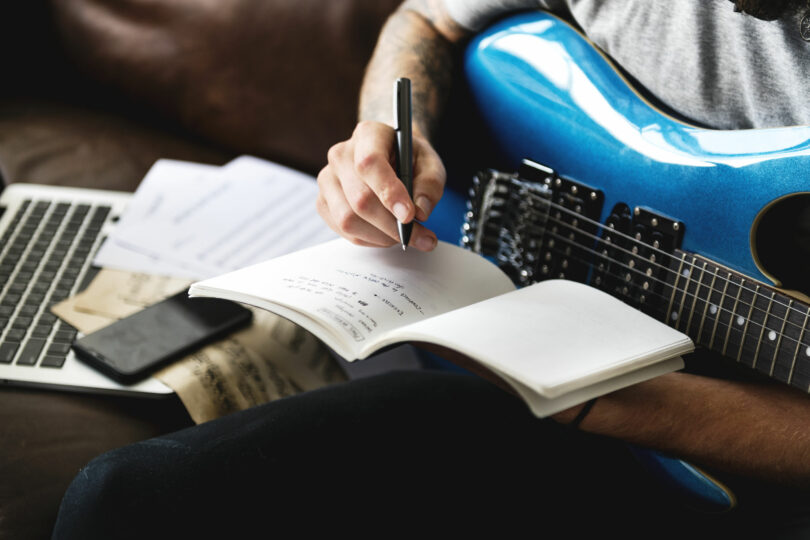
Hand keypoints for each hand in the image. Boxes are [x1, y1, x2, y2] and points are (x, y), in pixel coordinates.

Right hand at [317, 120, 445, 250]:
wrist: (392, 159)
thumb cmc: (410, 160)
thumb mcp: (431, 165)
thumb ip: (430, 185)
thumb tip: (419, 212)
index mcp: (368, 135)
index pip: (370, 163)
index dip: (389, 193)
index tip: (409, 216)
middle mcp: (341, 155)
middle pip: (360, 198)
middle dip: (392, 225)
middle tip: (419, 236)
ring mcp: (328, 179)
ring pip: (348, 219)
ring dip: (381, 236)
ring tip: (404, 235)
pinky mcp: (324, 203)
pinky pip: (343, 231)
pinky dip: (369, 239)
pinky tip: (386, 233)